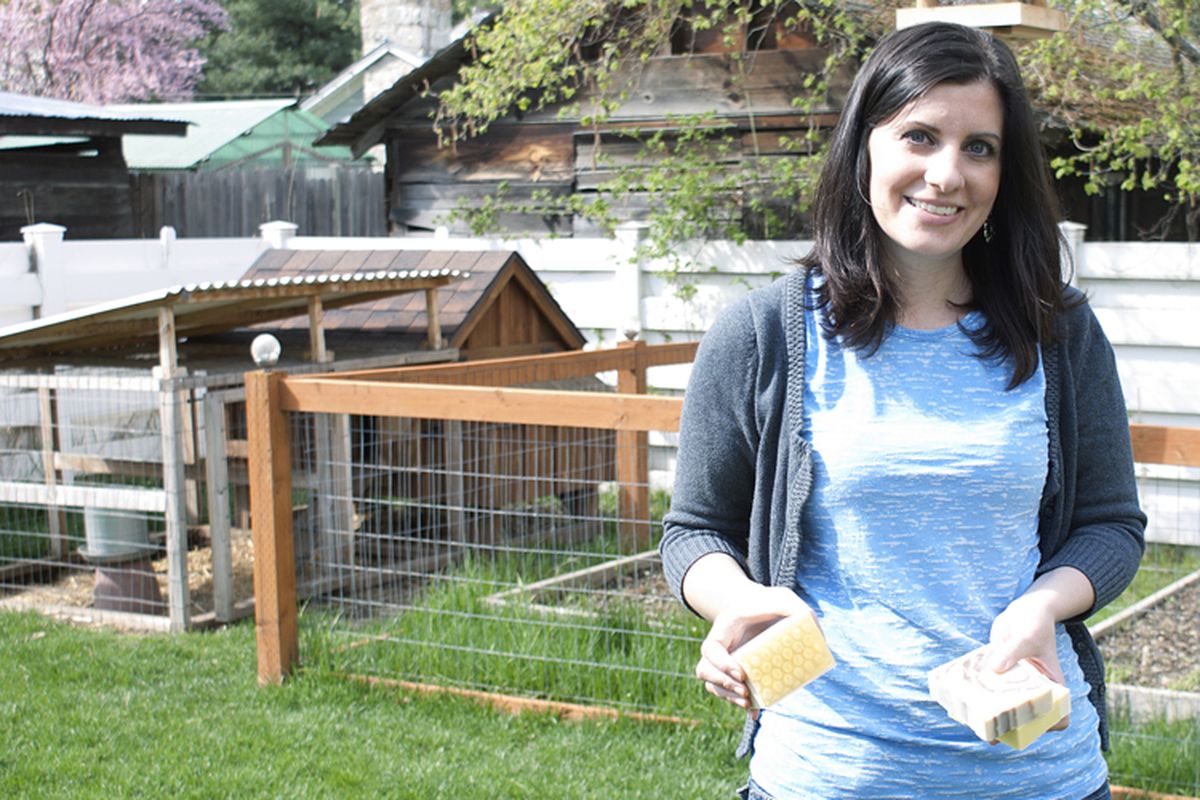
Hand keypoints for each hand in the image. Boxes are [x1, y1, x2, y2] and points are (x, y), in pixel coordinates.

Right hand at [695, 585, 814, 714]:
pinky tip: (754, 712)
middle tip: (746, 691)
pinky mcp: (734, 673)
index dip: (722, 664)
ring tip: (749, 702)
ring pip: (713, 684)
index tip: (743, 674)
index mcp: (725, 627)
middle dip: (724, 685)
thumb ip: (796, 610)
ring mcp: (724, 661)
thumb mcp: (783, 599)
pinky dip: (738, 703)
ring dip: (728, 697)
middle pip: (705, 670)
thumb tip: (814, 631)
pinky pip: (727, 693)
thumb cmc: (772, 604)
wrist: (764, 610)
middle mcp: (720, 646)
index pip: (711, 649)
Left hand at [986, 592, 1069, 731]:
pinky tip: (961, 700)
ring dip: (990, 714)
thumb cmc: (1034, 623)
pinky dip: (978, 696)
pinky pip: (990, 690)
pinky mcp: (1000, 675)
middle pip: (1027, 717)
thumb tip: (995, 669)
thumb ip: (1012, 652)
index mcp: (1053, 685)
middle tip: (991, 735)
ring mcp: (1017, 684)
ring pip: (1005, 706)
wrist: (1024, 611)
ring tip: (972, 722)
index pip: (1059, 716)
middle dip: (1010, 727)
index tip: (1028, 726)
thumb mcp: (1026, 636)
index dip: (1048, 727)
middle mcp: (1036, 689)